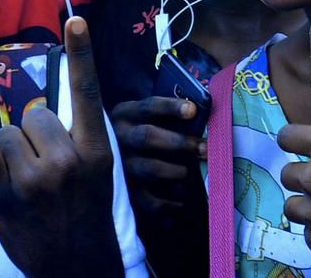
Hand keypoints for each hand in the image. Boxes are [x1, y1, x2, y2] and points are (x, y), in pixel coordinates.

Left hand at [0, 17, 123, 277]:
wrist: (77, 266)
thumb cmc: (84, 213)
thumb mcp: (96, 173)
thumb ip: (73, 138)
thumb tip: (34, 107)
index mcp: (95, 151)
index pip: (86, 93)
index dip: (81, 53)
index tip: (74, 18)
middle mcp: (66, 161)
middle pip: (34, 115)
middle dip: (33, 136)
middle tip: (48, 175)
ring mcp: (33, 181)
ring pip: (6, 132)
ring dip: (10, 152)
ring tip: (28, 186)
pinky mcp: (3, 197)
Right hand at [110, 96, 204, 217]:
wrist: (106, 158)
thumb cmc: (141, 133)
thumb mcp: (145, 117)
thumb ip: (168, 116)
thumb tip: (199, 114)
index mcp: (125, 115)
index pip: (149, 107)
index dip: (171, 108)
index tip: (193, 110)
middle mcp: (118, 138)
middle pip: (147, 137)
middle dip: (178, 142)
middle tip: (204, 148)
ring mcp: (120, 167)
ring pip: (149, 169)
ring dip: (174, 171)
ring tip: (186, 172)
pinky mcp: (125, 192)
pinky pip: (148, 201)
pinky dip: (168, 203)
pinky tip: (180, 201)